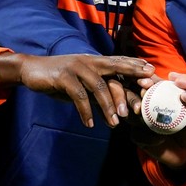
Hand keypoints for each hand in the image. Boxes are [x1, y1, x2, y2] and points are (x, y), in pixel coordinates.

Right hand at [0, 52, 153, 128]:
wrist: (32, 70)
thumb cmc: (61, 78)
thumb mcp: (82, 81)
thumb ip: (99, 89)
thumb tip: (118, 107)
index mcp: (96, 61)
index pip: (121, 63)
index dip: (136, 68)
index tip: (152, 75)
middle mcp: (90, 61)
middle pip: (116, 71)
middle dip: (129, 88)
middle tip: (140, 107)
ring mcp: (77, 67)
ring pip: (99, 87)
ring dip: (108, 107)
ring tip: (114, 125)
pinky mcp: (64, 77)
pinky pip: (79, 96)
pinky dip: (86, 111)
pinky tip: (90, 124)